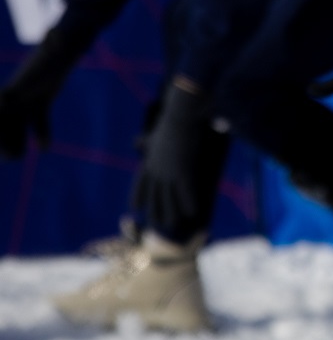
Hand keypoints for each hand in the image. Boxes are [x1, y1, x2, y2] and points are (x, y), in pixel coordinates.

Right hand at [0, 34, 81, 157]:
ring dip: (17, 138)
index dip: (2, 112)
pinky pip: (39, 118)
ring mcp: (30, 93)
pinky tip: (45, 148)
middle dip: (5, 136)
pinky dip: (41, 132)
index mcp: (16, 85)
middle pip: (8, 118)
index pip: (3, 104)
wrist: (68, 41)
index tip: (2, 125)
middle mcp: (19, 89)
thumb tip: (50, 46)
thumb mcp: (50, 56)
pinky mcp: (43, 97)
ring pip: (20, 121)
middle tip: (8, 157)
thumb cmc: (58, 44)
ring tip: (17, 157)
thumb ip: (43, 63)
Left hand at [132, 82, 219, 237]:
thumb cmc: (172, 120)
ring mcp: (168, 170)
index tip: (134, 208)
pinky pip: (185, 192)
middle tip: (155, 223)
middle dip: (154, 208)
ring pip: (167, 197)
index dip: (138, 195)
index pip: (141, 181)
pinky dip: (188, 203)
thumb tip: (136, 142)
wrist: (181, 114)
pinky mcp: (182, 170)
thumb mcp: (154, 132)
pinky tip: (191, 214)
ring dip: (169, 212)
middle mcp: (156, 168)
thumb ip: (145, 141)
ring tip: (170, 224)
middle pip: (154, 193)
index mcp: (150, 158)